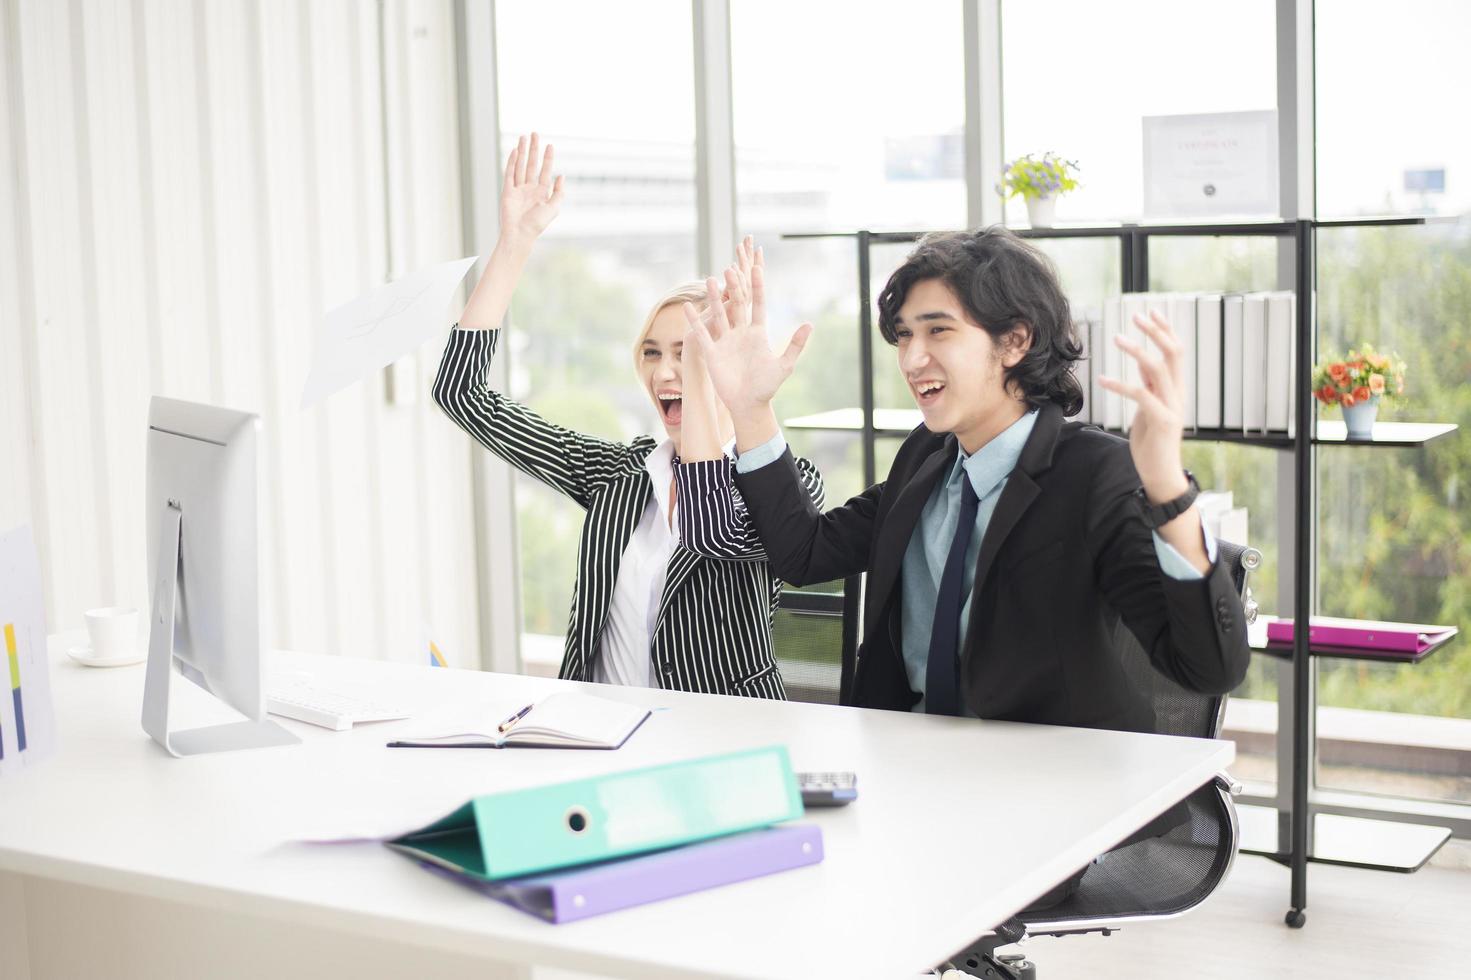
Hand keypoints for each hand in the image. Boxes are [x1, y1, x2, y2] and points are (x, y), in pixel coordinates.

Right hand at [498, 133, 564, 246]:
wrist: (520, 233)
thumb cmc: (537, 224)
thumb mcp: (553, 208)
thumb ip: (559, 192)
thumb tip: (562, 176)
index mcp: (541, 192)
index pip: (545, 170)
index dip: (548, 158)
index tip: (550, 145)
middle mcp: (530, 188)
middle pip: (532, 164)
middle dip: (533, 149)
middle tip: (535, 134)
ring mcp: (518, 189)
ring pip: (520, 165)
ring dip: (522, 151)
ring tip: (524, 137)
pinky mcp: (507, 191)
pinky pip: (509, 173)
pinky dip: (511, 162)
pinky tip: (514, 151)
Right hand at [684, 244, 811, 418]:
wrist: (749, 404)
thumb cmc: (767, 386)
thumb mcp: (784, 365)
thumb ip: (795, 344)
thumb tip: (810, 324)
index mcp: (758, 333)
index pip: (758, 305)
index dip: (758, 288)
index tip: (757, 269)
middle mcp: (740, 333)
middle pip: (737, 305)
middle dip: (734, 287)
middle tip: (731, 268)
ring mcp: (725, 341)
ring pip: (719, 315)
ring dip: (715, 298)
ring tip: (711, 280)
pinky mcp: (712, 352)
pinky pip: (702, 333)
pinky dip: (695, 320)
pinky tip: (687, 306)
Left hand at [1098, 311, 1188, 502]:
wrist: (1161, 474)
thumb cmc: (1153, 442)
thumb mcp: (1149, 408)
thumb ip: (1149, 386)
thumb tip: (1142, 365)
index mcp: (1176, 389)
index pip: (1176, 352)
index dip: (1165, 330)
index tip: (1151, 312)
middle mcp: (1178, 394)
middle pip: (1173, 354)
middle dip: (1156, 332)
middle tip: (1137, 316)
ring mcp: (1172, 407)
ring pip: (1158, 369)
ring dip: (1137, 351)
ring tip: (1117, 338)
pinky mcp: (1162, 421)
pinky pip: (1141, 395)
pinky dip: (1120, 384)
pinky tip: (1103, 379)